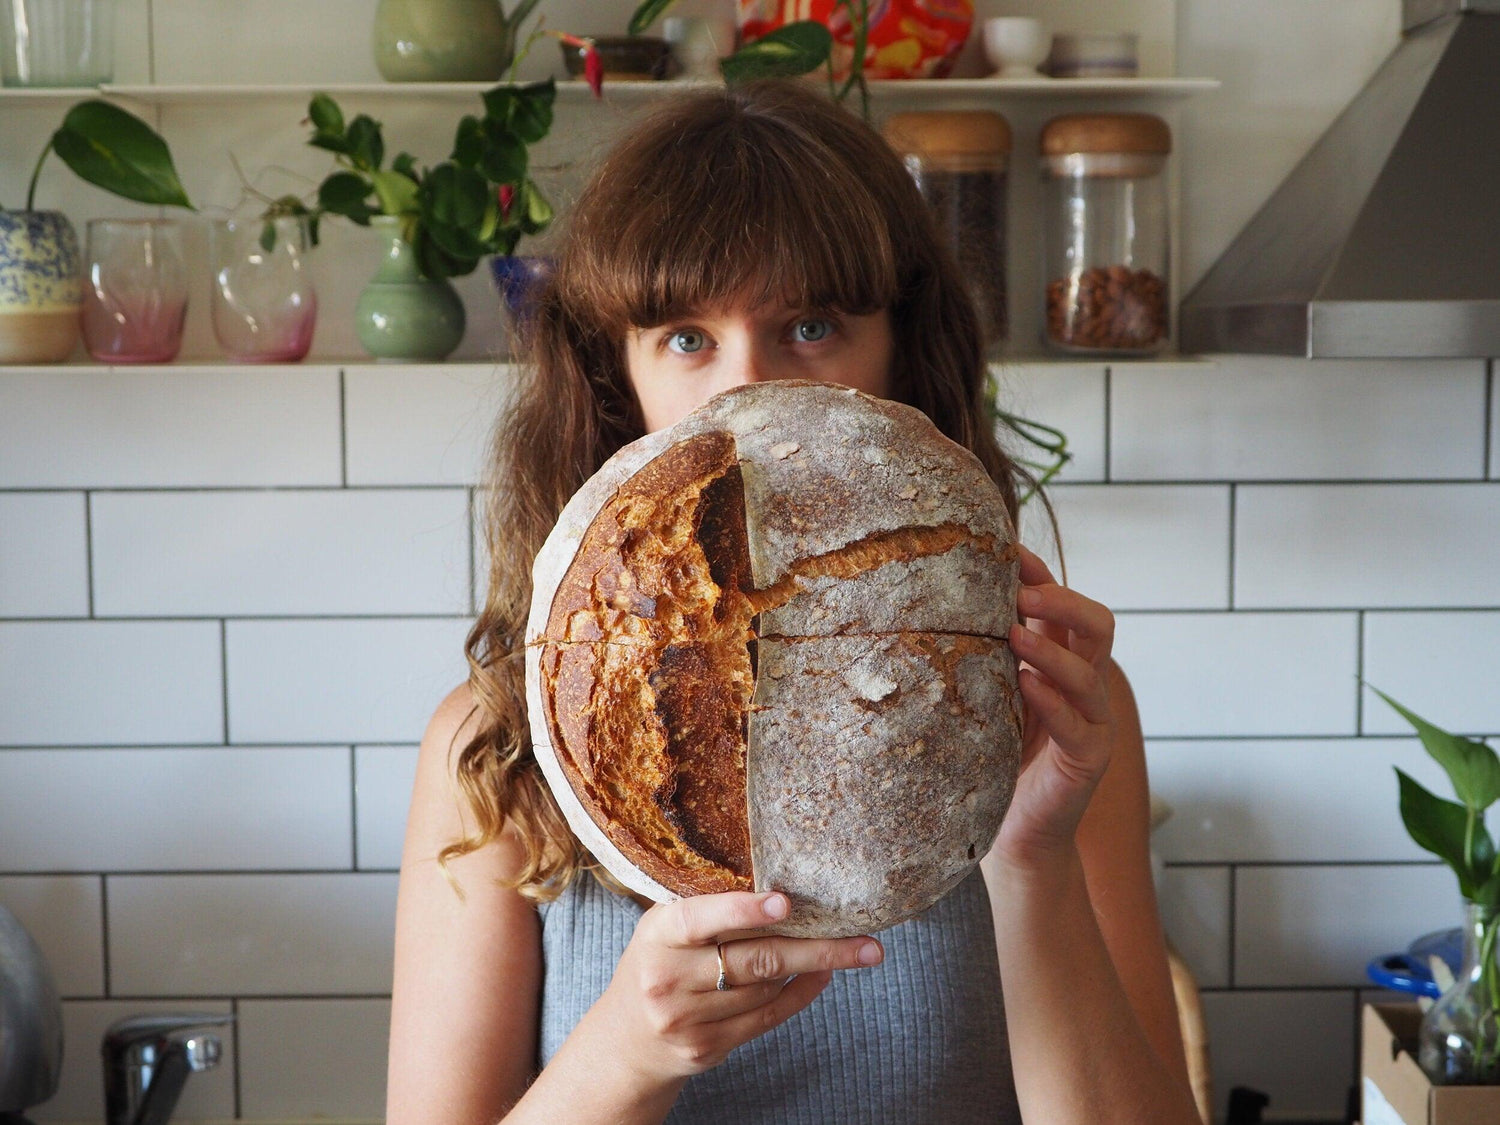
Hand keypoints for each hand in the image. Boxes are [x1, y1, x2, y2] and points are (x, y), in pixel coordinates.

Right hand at [591, 889, 883, 1082]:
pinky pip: (767, 1019)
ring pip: (766, 989)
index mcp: (657, 936)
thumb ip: (707, 909)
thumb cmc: (658, 963)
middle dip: (815, 948)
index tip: (784, 902)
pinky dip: (800, 995)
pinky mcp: (708, 1048)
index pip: (700, 919)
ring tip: (851, 948)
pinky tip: (823, 976)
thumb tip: (782, 887)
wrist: (626, 1039)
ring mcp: (688, 1020)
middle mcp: (669, 979)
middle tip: (865, 939)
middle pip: (754, 961)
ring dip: (812, 967)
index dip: (742, 910)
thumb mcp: (664, 928)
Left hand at [995, 542, 1117, 869]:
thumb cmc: (995, 754)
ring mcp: (1094, 721)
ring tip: (1013, 632)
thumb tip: (939, 602)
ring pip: (1091, 672)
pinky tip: (1026, 684)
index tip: (1008, 550)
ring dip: (1051, 648)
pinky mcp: (1090, 758)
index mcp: (1061, 661)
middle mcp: (1086, 684)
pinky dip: (1053, 700)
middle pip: (1097, 625)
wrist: (1013, 830)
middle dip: (1062, 601)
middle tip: (1022, 592)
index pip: (1065, 605)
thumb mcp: (988, 694)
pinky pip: (1078, 724)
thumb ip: (983, 654)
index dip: (1043, 575)